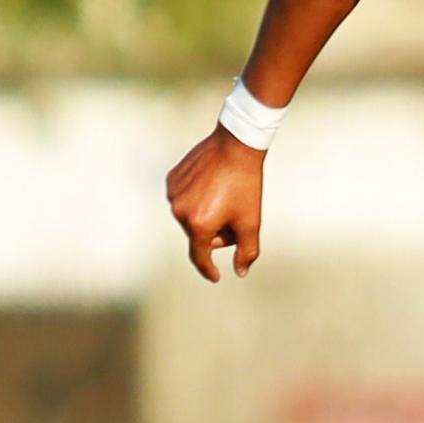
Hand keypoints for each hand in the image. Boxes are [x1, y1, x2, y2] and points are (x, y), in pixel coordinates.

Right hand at [165, 126, 264, 281]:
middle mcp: (180, 211)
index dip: (209, 269)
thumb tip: (240, 271)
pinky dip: (198, 199)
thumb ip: (247, 251)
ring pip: (191, 217)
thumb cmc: (245, 185)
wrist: (236, 146)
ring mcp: (173, 193)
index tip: (216, 276)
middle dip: (217, 233)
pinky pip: (184, 198)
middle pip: (199, 235)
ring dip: (207, 216)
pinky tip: (212, 186)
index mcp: (198, 224)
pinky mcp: (172, 179)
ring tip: (225, 197)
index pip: (200, 256)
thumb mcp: (251, 222)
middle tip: (236, 218)